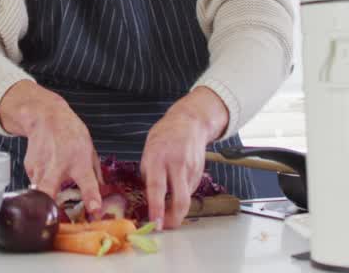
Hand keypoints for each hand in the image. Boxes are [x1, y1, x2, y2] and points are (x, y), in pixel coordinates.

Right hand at [0, 81, 102, 218]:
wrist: (46, 116)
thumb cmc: (71, 132)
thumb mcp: (89, 150)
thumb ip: (94, 174)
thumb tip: (99, 197)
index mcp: (79, 161)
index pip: (87, 184)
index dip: (91, 199)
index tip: (94, 212)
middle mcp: (58, 165)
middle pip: (47, 190)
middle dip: (48, 205)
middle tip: (53, 217)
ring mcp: (40, 166)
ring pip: (38, 191)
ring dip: (46, 197)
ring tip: (53, 192)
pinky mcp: (29, 167)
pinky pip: (35, 183)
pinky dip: (41, 184)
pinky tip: (47, 173)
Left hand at [141, 87, 228, 229]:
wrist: (189, 121)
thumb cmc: (164, 135)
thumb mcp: (148, 150)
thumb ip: (148, 173)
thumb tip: (148, 197)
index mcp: (157, 157)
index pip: (157, 187)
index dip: (156, 208)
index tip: (155, 223)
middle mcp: (176, 163)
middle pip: (180, 198)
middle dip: (174, 218)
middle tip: (166, 226)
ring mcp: (190, 168)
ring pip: (187, 197)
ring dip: (177, 208)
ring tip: (168, 208)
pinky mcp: (200, 171)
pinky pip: (190, 189)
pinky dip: (183, 194)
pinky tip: (177, 188)